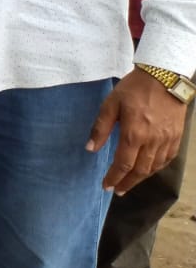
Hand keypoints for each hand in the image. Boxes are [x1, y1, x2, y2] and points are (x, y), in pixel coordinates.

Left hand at [87, 68, 190, 193]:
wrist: (164, 77)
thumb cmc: (134, 89)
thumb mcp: (110, 104)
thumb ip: (100, 128)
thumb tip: (90, 149)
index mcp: (134, 134)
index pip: (123, 165)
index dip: (114, 178)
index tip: (106, 186)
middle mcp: (153, 141)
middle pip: (140, 171)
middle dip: (127, 183)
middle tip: (117, 190)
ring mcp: (167, 140)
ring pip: (154, 167)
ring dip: (141, 178)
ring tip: (130, 183)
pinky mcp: (177, 136)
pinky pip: (168, 159)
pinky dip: (157, 168)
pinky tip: (149, 170)